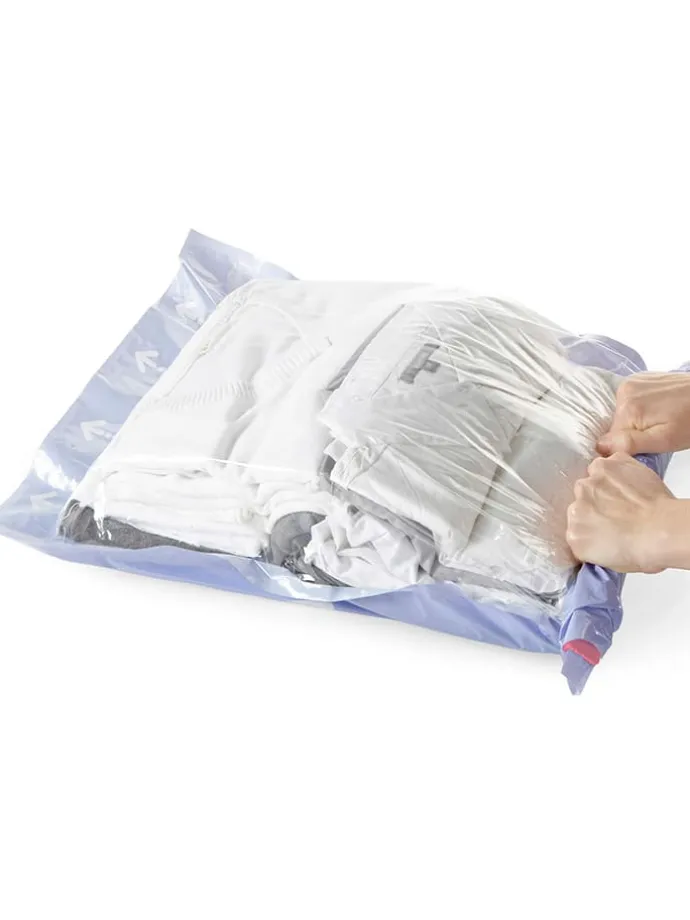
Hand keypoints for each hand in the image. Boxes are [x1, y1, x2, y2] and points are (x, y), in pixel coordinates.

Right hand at [566, 453, 676, 572]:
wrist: (662, 530)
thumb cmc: (644, 550)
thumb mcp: (611, 562)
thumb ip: (596, 545)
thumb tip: (601, 536)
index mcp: (574, 536)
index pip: (577, 526)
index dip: (592, 524)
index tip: (604, 526)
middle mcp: (575, 508)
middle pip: (581, 501)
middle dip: (596, 504)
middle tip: (618, 510)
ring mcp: (588, 485)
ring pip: (592, 479)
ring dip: (604, 484)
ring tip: (626, 493)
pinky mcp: (603, 467)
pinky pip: (605, 463)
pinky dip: (616, 468)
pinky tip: (629, 478)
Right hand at [598, 373, 689, 455]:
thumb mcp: (665, 440)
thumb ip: (631, 443)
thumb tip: (600, 446)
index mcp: (628, 408)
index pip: (611, 438)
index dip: (627, 446)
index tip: (647, 446)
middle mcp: (624, 391)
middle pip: (616, 424)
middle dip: (632, 432)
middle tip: (657, 432)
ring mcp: (631, 382)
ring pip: (621, 413)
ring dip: (635, 421)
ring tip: (660, 419)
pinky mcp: (639, 378)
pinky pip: (629, 400)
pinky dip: (639, 407)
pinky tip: (657, 409)